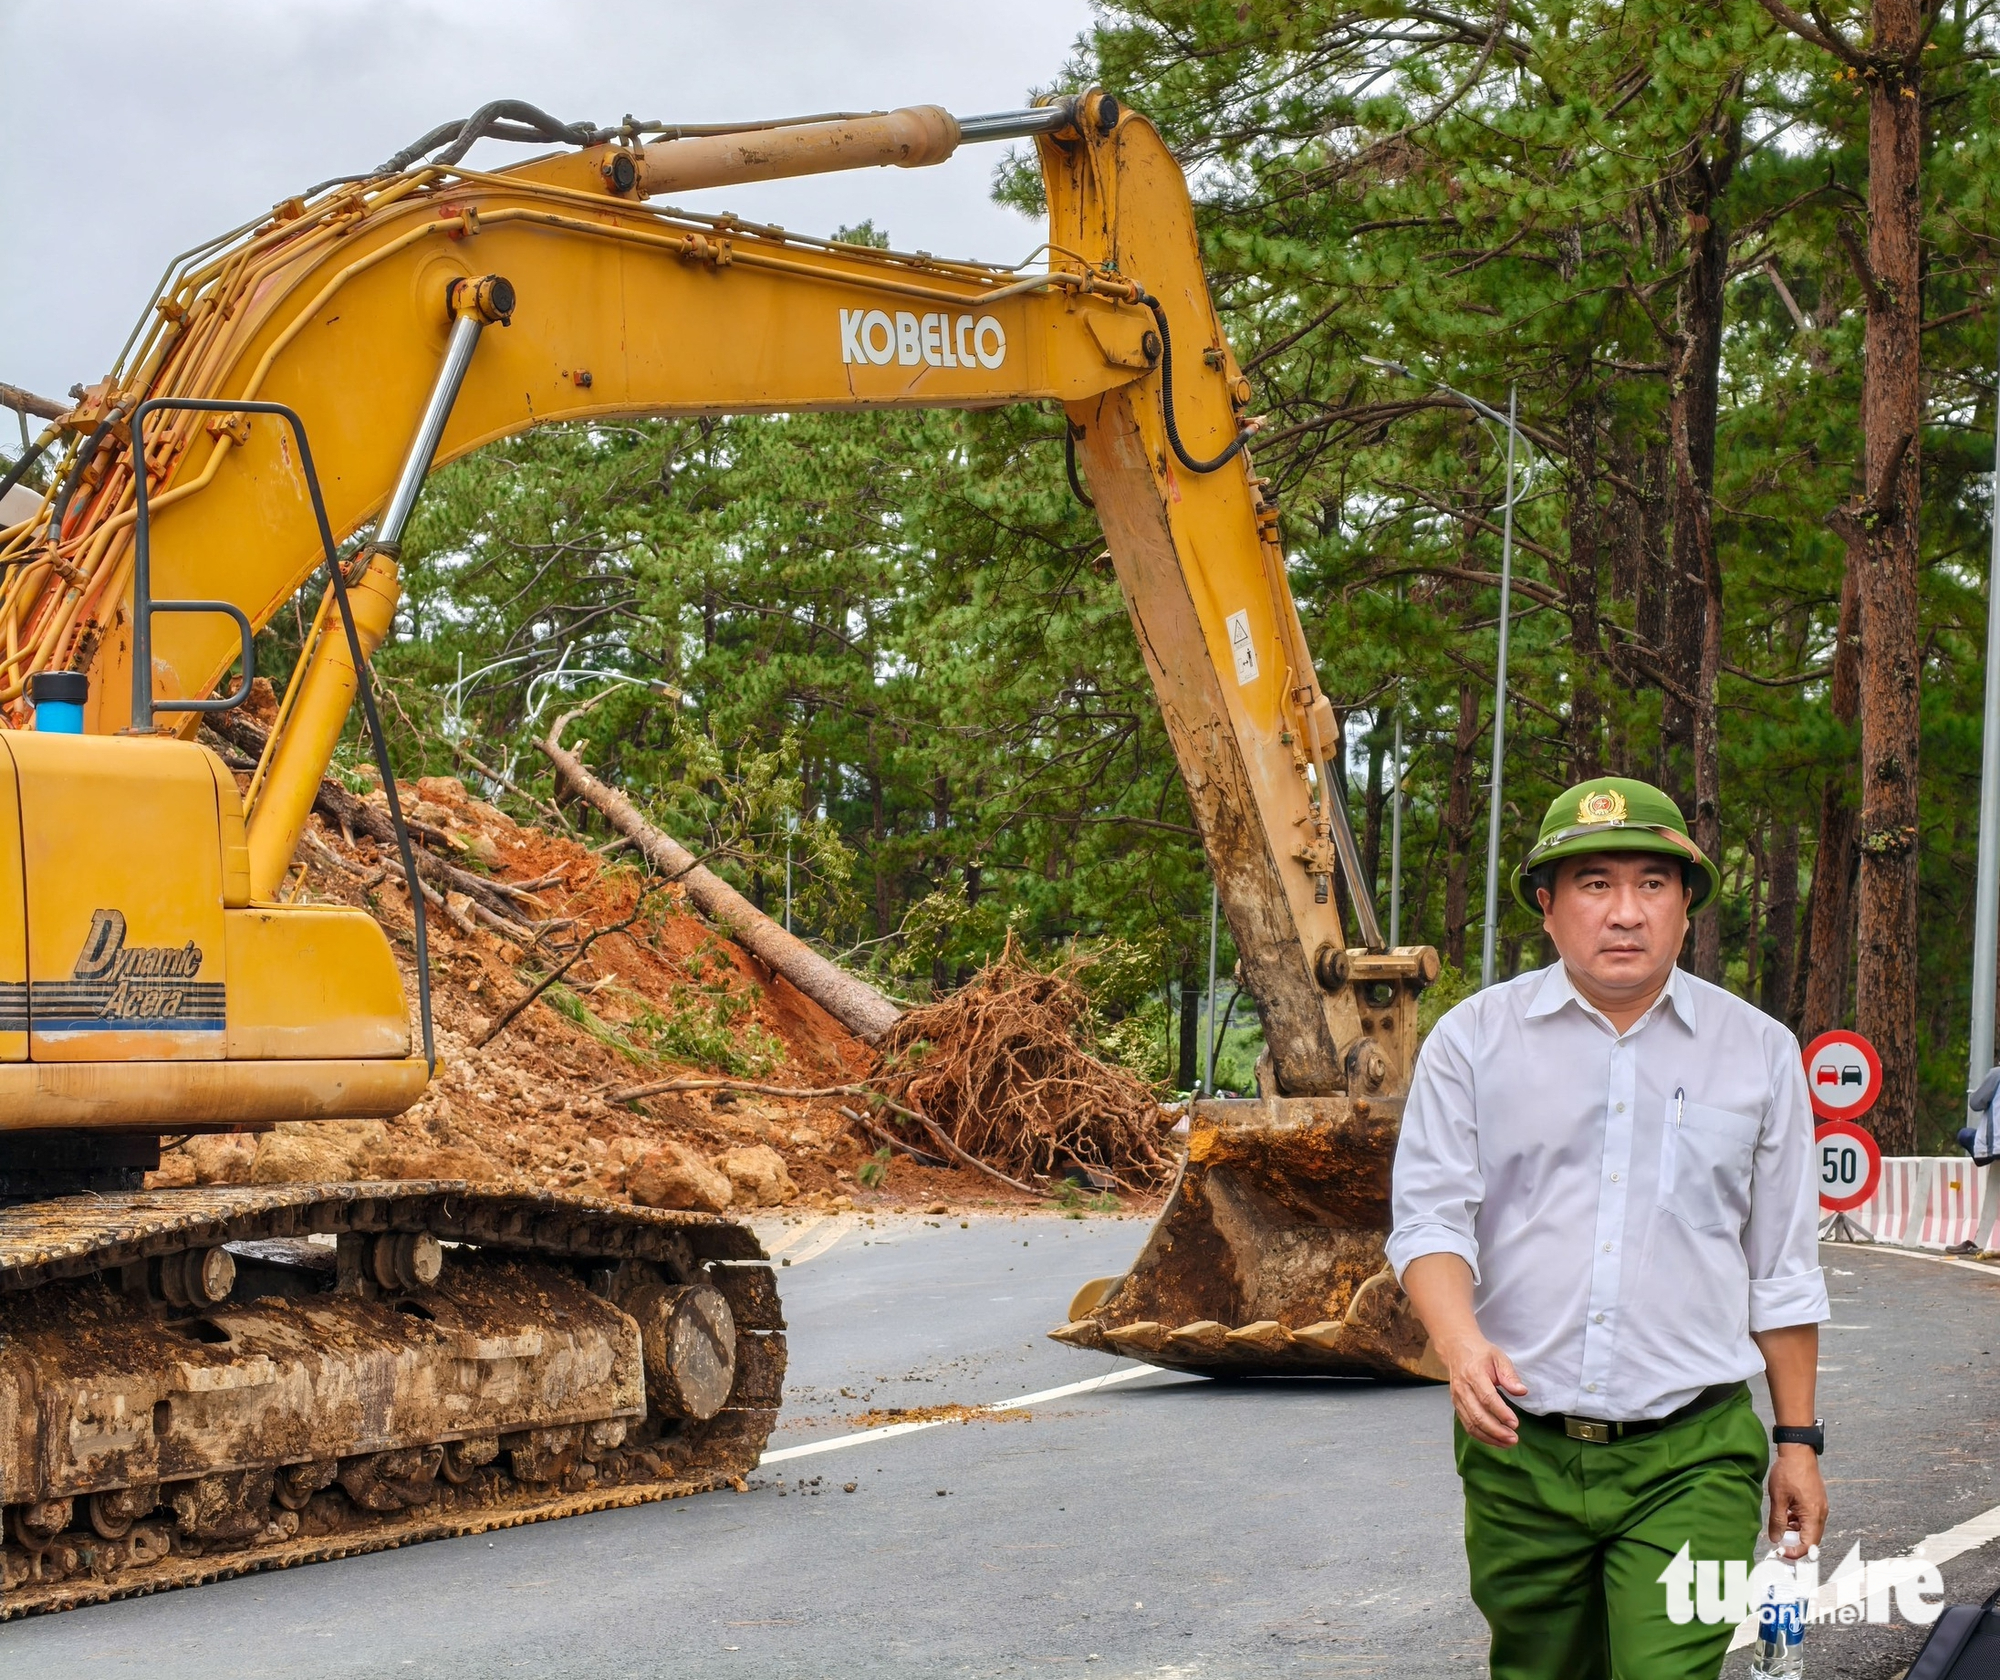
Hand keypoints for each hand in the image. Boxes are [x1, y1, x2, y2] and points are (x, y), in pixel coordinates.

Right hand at [1439, 1331, 1528, 1446]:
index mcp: (1474, 1374)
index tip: (1515, 1424)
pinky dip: (1481, 1436)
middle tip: (1514, 1438)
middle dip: (1496, 1431)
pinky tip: (1495, 1440)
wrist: (1456, 1349)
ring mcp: (1457, 1398)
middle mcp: (1462, 1388)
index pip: (1487, 1397)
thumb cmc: (1481, 1354)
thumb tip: (1521, 1391)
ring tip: (1507, 1443)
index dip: (1501, 1412)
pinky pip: (1467, 1425)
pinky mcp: (1456, 1406)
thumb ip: (1510, 1376)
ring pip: (1471, 1424)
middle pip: (1477, 1415)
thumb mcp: (1499, 1358)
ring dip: (1489, 1437)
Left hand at [1767, 1445, 1826, 1555]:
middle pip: (1811, 1539)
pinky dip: (1798, 1521)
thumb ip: (1777, 1520)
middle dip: (1796, 1543)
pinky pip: (1810, 1518)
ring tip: (1781, 1523)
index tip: (1781, 1552)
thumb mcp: (1778, 1498)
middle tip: (1780, 1542)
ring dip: (1796, 1531)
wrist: (1798, 1452)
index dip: (1795, 1552)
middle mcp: (1821, 1514)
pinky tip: (1787, 1514)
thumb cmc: (1788, 1472)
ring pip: (1810, 1529)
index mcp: (1813, 1515)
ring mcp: (1820, 1507)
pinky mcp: (1817, 1501)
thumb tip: (1775, 1539)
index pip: (1808, 1545)